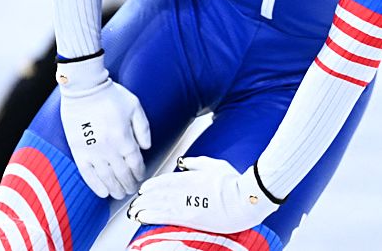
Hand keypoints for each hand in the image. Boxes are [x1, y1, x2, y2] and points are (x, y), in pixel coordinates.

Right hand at [57, 54, 151, 198]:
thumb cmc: (111, 95)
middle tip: (132, 190)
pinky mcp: (78, 151)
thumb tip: (147, 148)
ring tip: (120, 194)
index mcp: (125, 137)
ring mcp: (93, 151)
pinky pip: (87, 174)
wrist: (84, 89)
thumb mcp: (135, 107)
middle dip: (129, 184)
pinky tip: (102, 192)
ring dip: (115, 189)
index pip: (135, 163)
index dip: (139, 173)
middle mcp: (110, 148)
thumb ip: (143, 128)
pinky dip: (95, 185)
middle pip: (122, 174)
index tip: (141, 177)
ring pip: (106, 178)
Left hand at [127, 157, 279, 232]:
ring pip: (158, 205)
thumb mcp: (215, 164)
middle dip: (144, 198)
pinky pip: (165, 217)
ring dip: (143, 208)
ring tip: (134, 211)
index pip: (164, 180)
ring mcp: (186, 205)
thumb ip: (196, 163)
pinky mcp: (190, 219)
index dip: (151, 185)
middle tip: (135, 202)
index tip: (144, 189)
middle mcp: (185, 190)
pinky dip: (151, 216)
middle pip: (157, 194)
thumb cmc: (235, 182)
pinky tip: (142, 218)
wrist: (246, 199)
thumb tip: (183, 163)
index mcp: (190, 176)